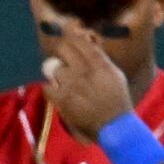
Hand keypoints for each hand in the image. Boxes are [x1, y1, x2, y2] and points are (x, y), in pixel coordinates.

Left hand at [38, 9, 134, 137]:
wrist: (114, 125)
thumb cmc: (117, 98)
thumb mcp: (114, 73)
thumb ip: (99, 58)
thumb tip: (86, 43)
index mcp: (99, 63)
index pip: (78, 40)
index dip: (70, 37)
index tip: (68, 40)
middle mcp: (85, 71)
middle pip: (62, 49)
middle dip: (60, 52)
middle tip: (62, 59)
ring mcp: (72, 85)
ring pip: (53, 68)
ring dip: (55, 73)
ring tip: (61, 80)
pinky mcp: (63, 100)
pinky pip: (47, 87)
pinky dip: (50, 89)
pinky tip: (57, 92)